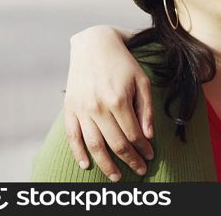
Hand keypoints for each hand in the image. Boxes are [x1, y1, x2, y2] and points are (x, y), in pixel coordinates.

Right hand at [64, 26, 154, 180]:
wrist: (94, 44)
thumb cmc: (123, 62)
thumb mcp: (142, 80)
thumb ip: (146, 109)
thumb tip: (148, 136)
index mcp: (118, 100)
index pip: (132, 135)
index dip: (142, 149)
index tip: (150, 157)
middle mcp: (98, 107)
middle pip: (115, 144)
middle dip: (129, 160)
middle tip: (140, 171)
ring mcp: (82, 109)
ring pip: (94, 145)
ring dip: (106, 164)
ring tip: (116, 176)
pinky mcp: (70, 108)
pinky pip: (72, 136)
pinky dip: (78, 153)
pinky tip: (87, 165)